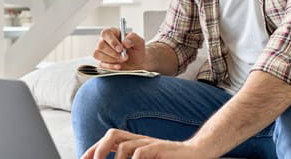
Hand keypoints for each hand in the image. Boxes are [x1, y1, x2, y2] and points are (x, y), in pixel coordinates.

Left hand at [81, 129, 209, 158]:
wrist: (195, 154)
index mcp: (135, 143)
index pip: (110, 139)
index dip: (94, 148)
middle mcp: (140, 140)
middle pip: (114, 134)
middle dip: (100, 148)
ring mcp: (151, 143)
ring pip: (126, 144)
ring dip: (116, 157)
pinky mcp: (161, 149)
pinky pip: (142, 152)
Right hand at [92, 28, 145, 70]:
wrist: (138, 63)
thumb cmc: (137, 50)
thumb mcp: (140, 42)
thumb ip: (134, 38)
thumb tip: (125, 41)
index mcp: (113, 33)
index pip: (106, 33)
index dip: (112, 41)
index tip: (120, 48)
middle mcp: (105, 41)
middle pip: (100, 44)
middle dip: (113, 53)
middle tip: (124, 56)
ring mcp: (102, 52)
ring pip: (98, 54)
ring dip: (111, 59)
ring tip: (122, 60)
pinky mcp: (102, 61)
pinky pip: (101, 64)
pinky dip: (110, 66)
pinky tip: (118, 66)